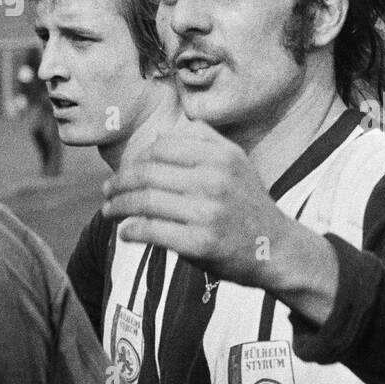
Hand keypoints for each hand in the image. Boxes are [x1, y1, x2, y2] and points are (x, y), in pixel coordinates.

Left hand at [101, 120, 338, 321]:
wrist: (277, 248)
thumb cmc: (249, 205)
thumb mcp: (238, 162)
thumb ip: (205, 141)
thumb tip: (159, 136)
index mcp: (221, 155)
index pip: (161, 147)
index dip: (135, 159)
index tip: (125, 171)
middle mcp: (215, 179)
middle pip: (148, 173)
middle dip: (119, 183)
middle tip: (107, 191)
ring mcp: (209, 212)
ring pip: (145, 201)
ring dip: (118, 206)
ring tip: (109, 211)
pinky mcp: (202, 243)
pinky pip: (153, 231)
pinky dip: (132, 231)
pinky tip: (126, 233)